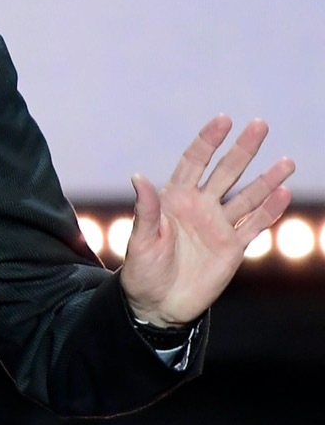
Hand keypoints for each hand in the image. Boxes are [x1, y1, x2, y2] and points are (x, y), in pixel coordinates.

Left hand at [120, 115, 294, 327]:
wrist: (157, 303)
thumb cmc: (142, 269)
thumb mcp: (140, 239)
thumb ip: (145, 210)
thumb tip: (138, 177)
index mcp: (174, 199)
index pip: (194, 163)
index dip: (207, 141)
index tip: (223, 120)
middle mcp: (199, 207)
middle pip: (226, 172)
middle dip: (242, 150)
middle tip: (260, 125)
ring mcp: (218, 226)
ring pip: (247, 196)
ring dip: (266, 179)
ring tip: (286, 161)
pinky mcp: (232, 247)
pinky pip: (254, 225)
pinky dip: (270, 211)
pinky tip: (284, 193)